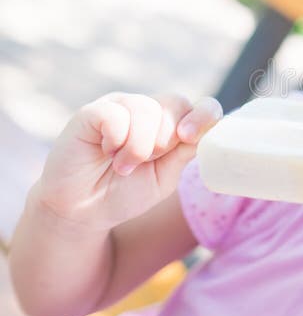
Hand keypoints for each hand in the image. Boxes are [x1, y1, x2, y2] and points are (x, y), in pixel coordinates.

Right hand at [35, 92, 222, 231]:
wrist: (82, 211)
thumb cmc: (125, 192)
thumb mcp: (165, 177)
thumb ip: (185, 152)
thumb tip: (207, 130)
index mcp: (171, 124)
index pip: (201, 106)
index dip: (204, 116)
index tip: (189, 137)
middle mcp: (148, 109)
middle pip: (177, 104)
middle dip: (165, 142)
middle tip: (143, 162)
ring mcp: (120, 106)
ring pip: (147, 110)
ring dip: (139, 147)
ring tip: (122, 165)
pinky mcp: (92, 112)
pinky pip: (116, 114)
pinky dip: (117, 140)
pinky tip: (106, 152)